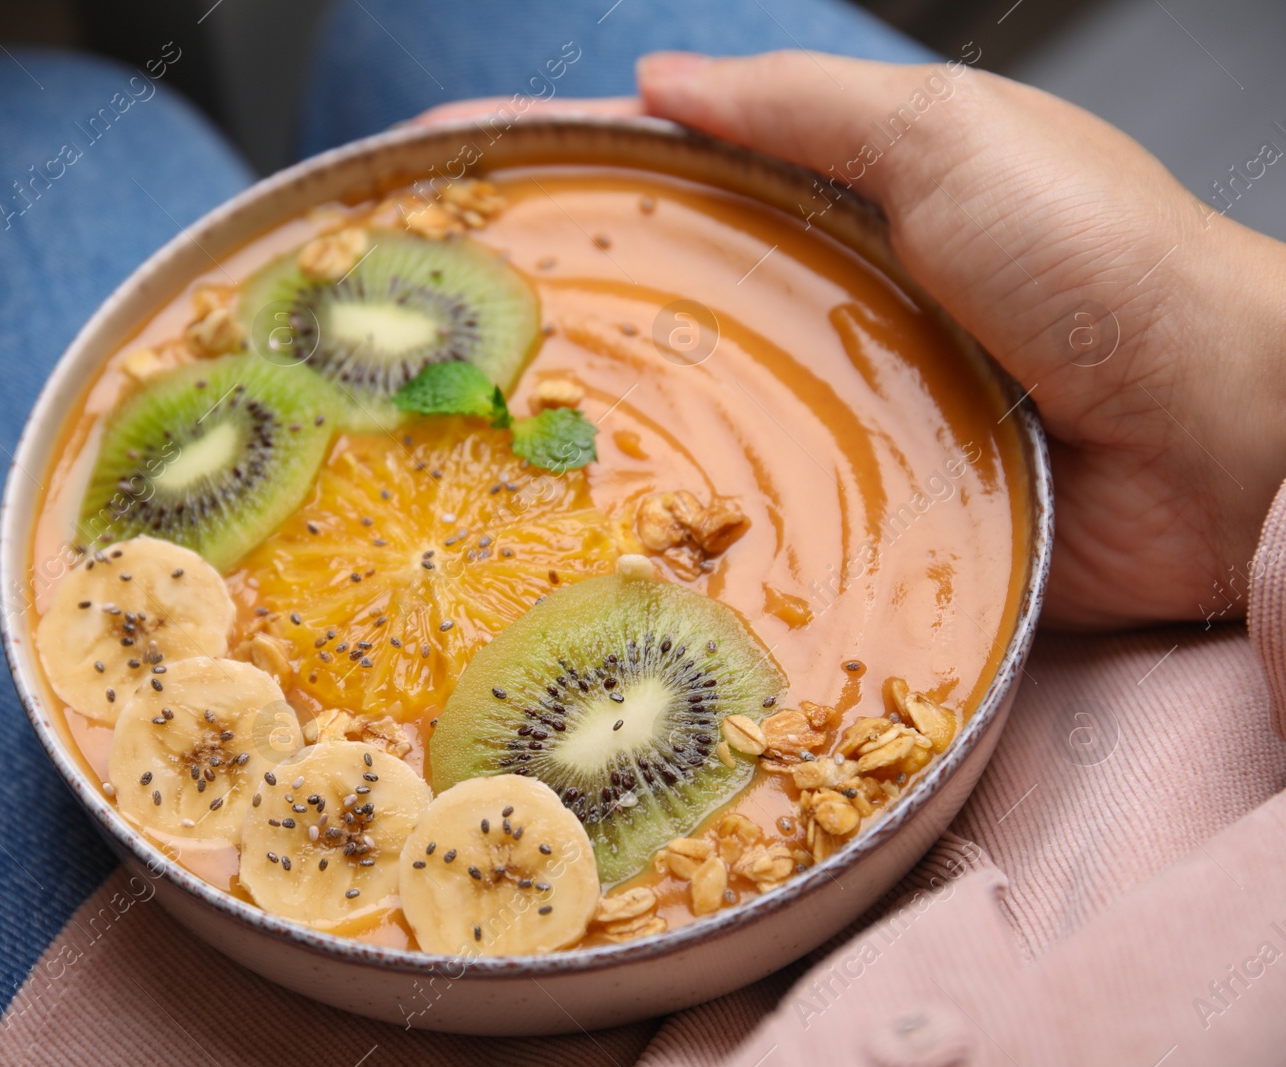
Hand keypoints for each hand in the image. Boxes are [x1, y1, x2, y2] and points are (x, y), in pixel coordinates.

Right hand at [420, 53, 1285, 627]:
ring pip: (691, 425)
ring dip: (596, 437)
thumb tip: (655, 77)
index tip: (451, 187)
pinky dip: (683, 532)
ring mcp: (835, 425)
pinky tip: (593, 544)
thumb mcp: (949, 137)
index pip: (670, 177)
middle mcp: (822, 315)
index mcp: (835, 209)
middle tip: (427, 347)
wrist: (1221, 437)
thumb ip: (804, 106)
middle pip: (660, 310)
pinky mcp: (859, 528)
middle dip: (549, 321)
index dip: (562, 173)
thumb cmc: (1102, 262)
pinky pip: (752, 524)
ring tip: (466, 453)